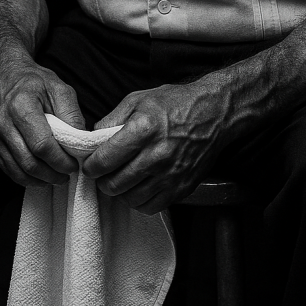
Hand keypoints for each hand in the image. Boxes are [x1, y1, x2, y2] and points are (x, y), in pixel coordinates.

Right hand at [0, 54, 85, 186]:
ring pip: (18, 171)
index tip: (74, 164)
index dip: (60, 160)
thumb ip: (71, 114)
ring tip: (57, 177)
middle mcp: (2, 123)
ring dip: (40, 180)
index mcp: (21, 105)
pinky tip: (41, 176)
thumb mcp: (59, 88)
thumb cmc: (34, 81)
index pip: (41, 144)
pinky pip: (8, 170)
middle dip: (52, 174)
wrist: (3, 76)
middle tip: (68, 174)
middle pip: (29, 162)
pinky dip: (27, 178)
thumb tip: (80, 142)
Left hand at [82, 80, 228, 213]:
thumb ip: (111, 119)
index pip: (105, 160)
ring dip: (120, 192)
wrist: (215, 113)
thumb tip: (92, 139)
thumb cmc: (176, 103)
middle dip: (102, 181)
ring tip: (121, 179)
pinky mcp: (182, 187)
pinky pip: (151, 206)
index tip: (90, 165)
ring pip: (131, 199)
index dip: (91, 166)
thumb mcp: (139, 99)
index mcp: (144, 130)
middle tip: (104, 173)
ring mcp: (171, 174)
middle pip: (115, 184)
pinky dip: (139, 201)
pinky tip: (139, 187)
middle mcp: (157, 155)